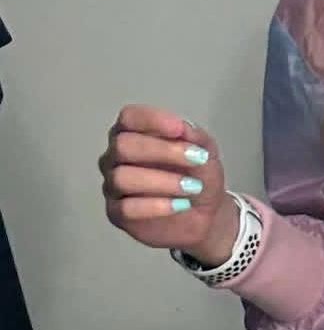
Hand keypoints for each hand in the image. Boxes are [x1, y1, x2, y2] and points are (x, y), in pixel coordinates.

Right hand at [99, 105, 237, 265]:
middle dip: (163, 151)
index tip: (180, 129)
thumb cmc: (198, 172)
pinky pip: (127, 208)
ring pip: (122, 178)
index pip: (129, 116)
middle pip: (123, 145)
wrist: (203, 212)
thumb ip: (194, 137)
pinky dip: (157, 205)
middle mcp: (116, 155)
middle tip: (197, 159)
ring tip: (193, 187)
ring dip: (163, 181)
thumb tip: (182, 128)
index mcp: (135, 132)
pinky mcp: (115, 213)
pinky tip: (181, 204)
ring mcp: (113, 184)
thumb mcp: (205, 150)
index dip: (152, 120)